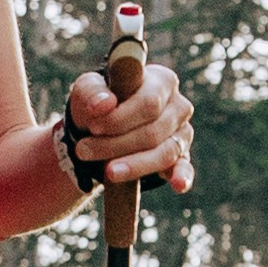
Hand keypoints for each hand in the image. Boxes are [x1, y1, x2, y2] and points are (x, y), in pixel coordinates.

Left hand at [67, 54, 194, 200]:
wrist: (99, 128)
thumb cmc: (98, 102)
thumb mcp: (87, 90)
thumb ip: (93, 92)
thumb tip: (104, 104)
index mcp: (162, 81)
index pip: (148, 102)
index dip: (121, 118)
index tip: (93, 127)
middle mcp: (179, 106)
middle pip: (153, 131)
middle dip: (116, 144)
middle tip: (83, 151)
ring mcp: (182, 132)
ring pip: (164, 153)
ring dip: (134, 165)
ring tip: (106, 172)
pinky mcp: (181, 156)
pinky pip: (184, 167)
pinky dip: (181, 176)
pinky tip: (178, 185)